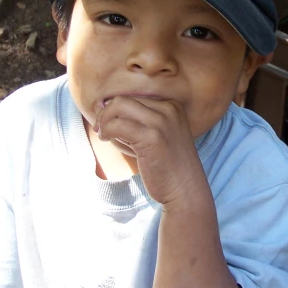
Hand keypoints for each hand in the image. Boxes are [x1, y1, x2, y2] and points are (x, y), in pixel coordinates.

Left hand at [93, 96, 208, 205]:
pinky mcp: (152, 137)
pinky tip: (107, 140)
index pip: (133, 97)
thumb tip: (103, 107)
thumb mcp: (158, 136)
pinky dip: (106, 131)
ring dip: (104, 121)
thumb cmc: (167, 166)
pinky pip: (117, 125)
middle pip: (124, 99)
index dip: (114, 108)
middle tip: (100, 129)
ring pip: (118, 107)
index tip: (106, 123)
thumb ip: (138, 121)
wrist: (186, 189)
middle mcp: (168, 109)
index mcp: (172, 107)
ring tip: (103, 135)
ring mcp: (161, 122)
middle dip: (105, 112)